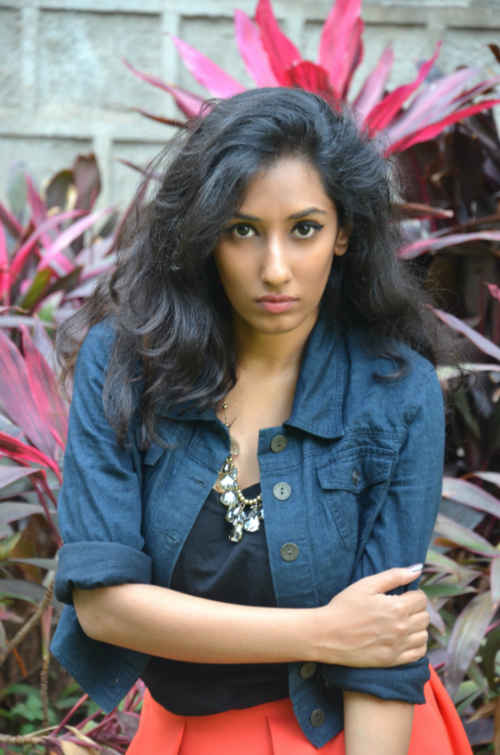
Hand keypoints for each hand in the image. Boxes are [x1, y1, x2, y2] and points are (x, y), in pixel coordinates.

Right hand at [312, 566, 428, 667]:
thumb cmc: (344, 606)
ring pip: (424, 635)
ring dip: (417, 628)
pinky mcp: (393, 661)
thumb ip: (394, 576)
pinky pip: (419, 653)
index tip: (402, 596)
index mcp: (397, 607)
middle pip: (425, 617)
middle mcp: (402, 628)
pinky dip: (417, 645)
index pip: (422, 599)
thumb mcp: (366, 585)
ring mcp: (398, 646)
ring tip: (401, 623)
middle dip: (415, 610)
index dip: (413, 594)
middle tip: (400, 608)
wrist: (327, 635)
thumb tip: (416, 568)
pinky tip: (404, 639)